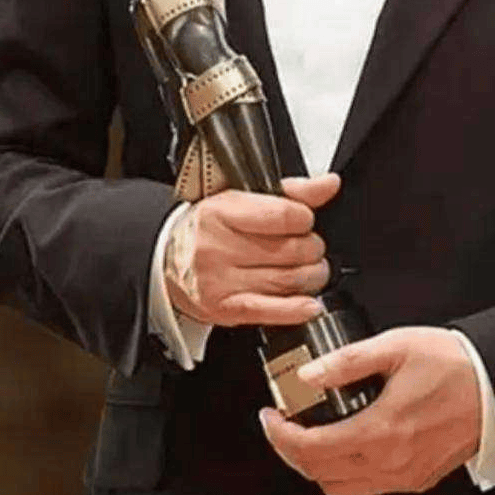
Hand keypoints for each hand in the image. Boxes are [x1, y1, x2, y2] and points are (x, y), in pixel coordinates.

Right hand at [164, 174, 338, 326]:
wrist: (165, 260)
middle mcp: (218, 248)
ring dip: (312, 276)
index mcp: (222, 212)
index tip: (304, 221)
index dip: (305, 219)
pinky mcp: (226, 310)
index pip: (284, 216)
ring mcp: (221, 281)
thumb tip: (329, 183)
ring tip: (311, 269)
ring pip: (288, 281)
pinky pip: (270, 311)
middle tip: (309, 246)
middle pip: (291, 250)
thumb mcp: (242, 197)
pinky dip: (297, 309)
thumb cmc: (208, 227)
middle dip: (312, 248)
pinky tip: (310, 304)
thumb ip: (290, 191)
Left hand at [259, 326, 481, 494]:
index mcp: (379, 431)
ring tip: (312, 433)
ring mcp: (404, 476)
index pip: (310, 449)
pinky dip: (347, 471)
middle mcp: (389, 463)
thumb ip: (348, 360)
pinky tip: (349, 441)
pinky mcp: (418, 479)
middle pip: (319, 475)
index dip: (280, 435)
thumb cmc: (454, 364)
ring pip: (342, 488)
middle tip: (284, 424)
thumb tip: (308, 374)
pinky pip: (369, 487)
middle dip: (292, 451)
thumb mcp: (396, 346)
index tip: (270, 417)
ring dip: (318, 466)